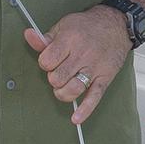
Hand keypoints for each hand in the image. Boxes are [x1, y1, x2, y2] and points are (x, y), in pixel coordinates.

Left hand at [25, 6, 130, 125]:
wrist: (116, 25)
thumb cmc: (88, 26)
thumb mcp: (64, 26)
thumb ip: (46, 38)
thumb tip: (29, 36)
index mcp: (69, 40)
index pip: (46, 62)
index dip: (45, 63)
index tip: (50, 61)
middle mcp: (82, 55)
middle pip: (57, 78)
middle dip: (54, 78)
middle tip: (59, 72)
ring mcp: (94, 68)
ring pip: (72, 89)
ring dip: (63, 93)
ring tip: (63, 87)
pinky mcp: (105, 78)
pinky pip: (94, 97)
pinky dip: (85, 110)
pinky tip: (76, 118)